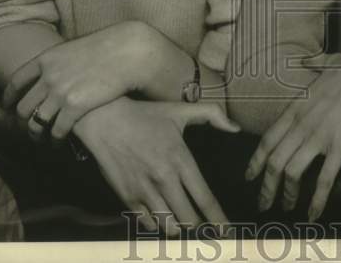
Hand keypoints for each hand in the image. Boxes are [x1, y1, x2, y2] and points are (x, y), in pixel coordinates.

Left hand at [3, 20, 164, 139]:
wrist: (128, 51)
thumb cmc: (108, 48)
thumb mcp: (76, 49)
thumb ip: (61, 62)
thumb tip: (56, 74)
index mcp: (47, 58)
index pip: (17, 81)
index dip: (9, 97)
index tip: (8, 106)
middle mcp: (48, 76)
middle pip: (23, 106)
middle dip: (23, 121)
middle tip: (29, 129)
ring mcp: (60, 92)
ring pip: (36, 122)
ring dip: (37, 135)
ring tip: (42, 141)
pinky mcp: (75, 107)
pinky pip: (56, 130)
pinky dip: (55, 139)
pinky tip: (59, 142)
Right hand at [74, 97, 238, 233]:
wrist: (105, 120)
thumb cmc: (145, 115)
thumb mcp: (181, 110)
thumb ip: (212, 115)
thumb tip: (235, 128)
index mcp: (180, 160)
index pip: (205, 198)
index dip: (218, 219)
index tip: (227, 231)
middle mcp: (164, 179)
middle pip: (189, 219)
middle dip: (201, 227)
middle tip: (207, 229)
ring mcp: (144, 191)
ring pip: (169, 226)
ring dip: (180, 228)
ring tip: (185, 224)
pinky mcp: (127, 197)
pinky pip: (147, 224)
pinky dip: (158, 226)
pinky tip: (163, 219)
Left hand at [245, 41, 340, 219]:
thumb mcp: (327, 62)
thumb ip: (312, 64)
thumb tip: (304, 59)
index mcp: (297, 107)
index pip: (267, 140)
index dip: (255, 162)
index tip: (249, 177)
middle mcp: (302, 124)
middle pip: (274, 162)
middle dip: (266, 187)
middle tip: (262, 203)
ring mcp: (320, 136)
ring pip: (292, 173)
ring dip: (287, 195)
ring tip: (286, 209)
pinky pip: (324, 180)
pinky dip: (316, 201)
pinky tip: (313, 215)